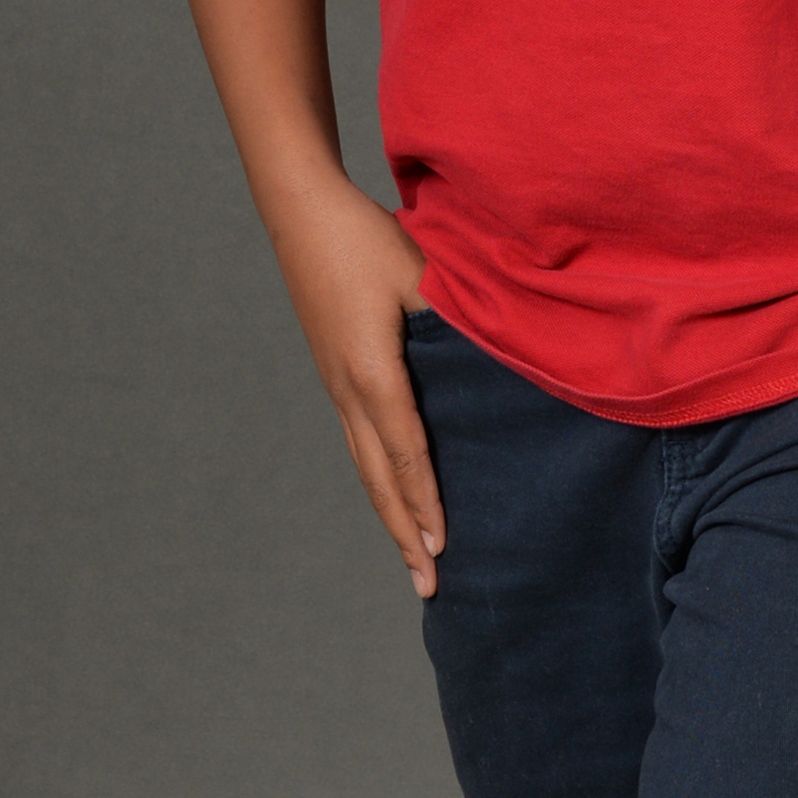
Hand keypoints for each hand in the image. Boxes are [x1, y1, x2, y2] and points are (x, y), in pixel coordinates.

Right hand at [272, 175, 443, 596]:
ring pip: (365, 465)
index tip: (443, 545)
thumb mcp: (420, 272)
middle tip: (428, 585)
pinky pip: (360, 441)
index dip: (427, 500)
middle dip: (405, 532)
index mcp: (371, 370)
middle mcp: (347, 388)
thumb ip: (455, 319)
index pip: (406, 450)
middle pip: (378, 477)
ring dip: (391, 513)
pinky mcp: (336, 373)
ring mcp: (336, 384)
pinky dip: (380, 479)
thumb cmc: (366, 238)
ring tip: (413, 558)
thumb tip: (495, 357)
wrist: (301, 212)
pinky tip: (395, 492)